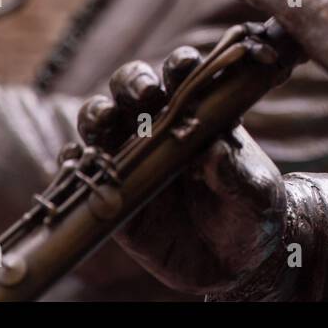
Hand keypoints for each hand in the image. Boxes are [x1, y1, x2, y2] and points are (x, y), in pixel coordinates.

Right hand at [76, 46, 286, 294]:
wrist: (232, 262)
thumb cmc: (251, 213)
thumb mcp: (254, 195)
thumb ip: (236, 175)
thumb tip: (215, 152)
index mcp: (199, 114)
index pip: (185, 77)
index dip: (180, 65)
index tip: (185, 66)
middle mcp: (159, 127)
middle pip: (133, 88)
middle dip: (133, 81)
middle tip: (144, 94)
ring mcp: (131, 157)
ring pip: (101, 121)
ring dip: (96, 113)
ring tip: (103, 120)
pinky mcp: (111, 193)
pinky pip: (82, 171)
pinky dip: (72, 161)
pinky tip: (73, 160)